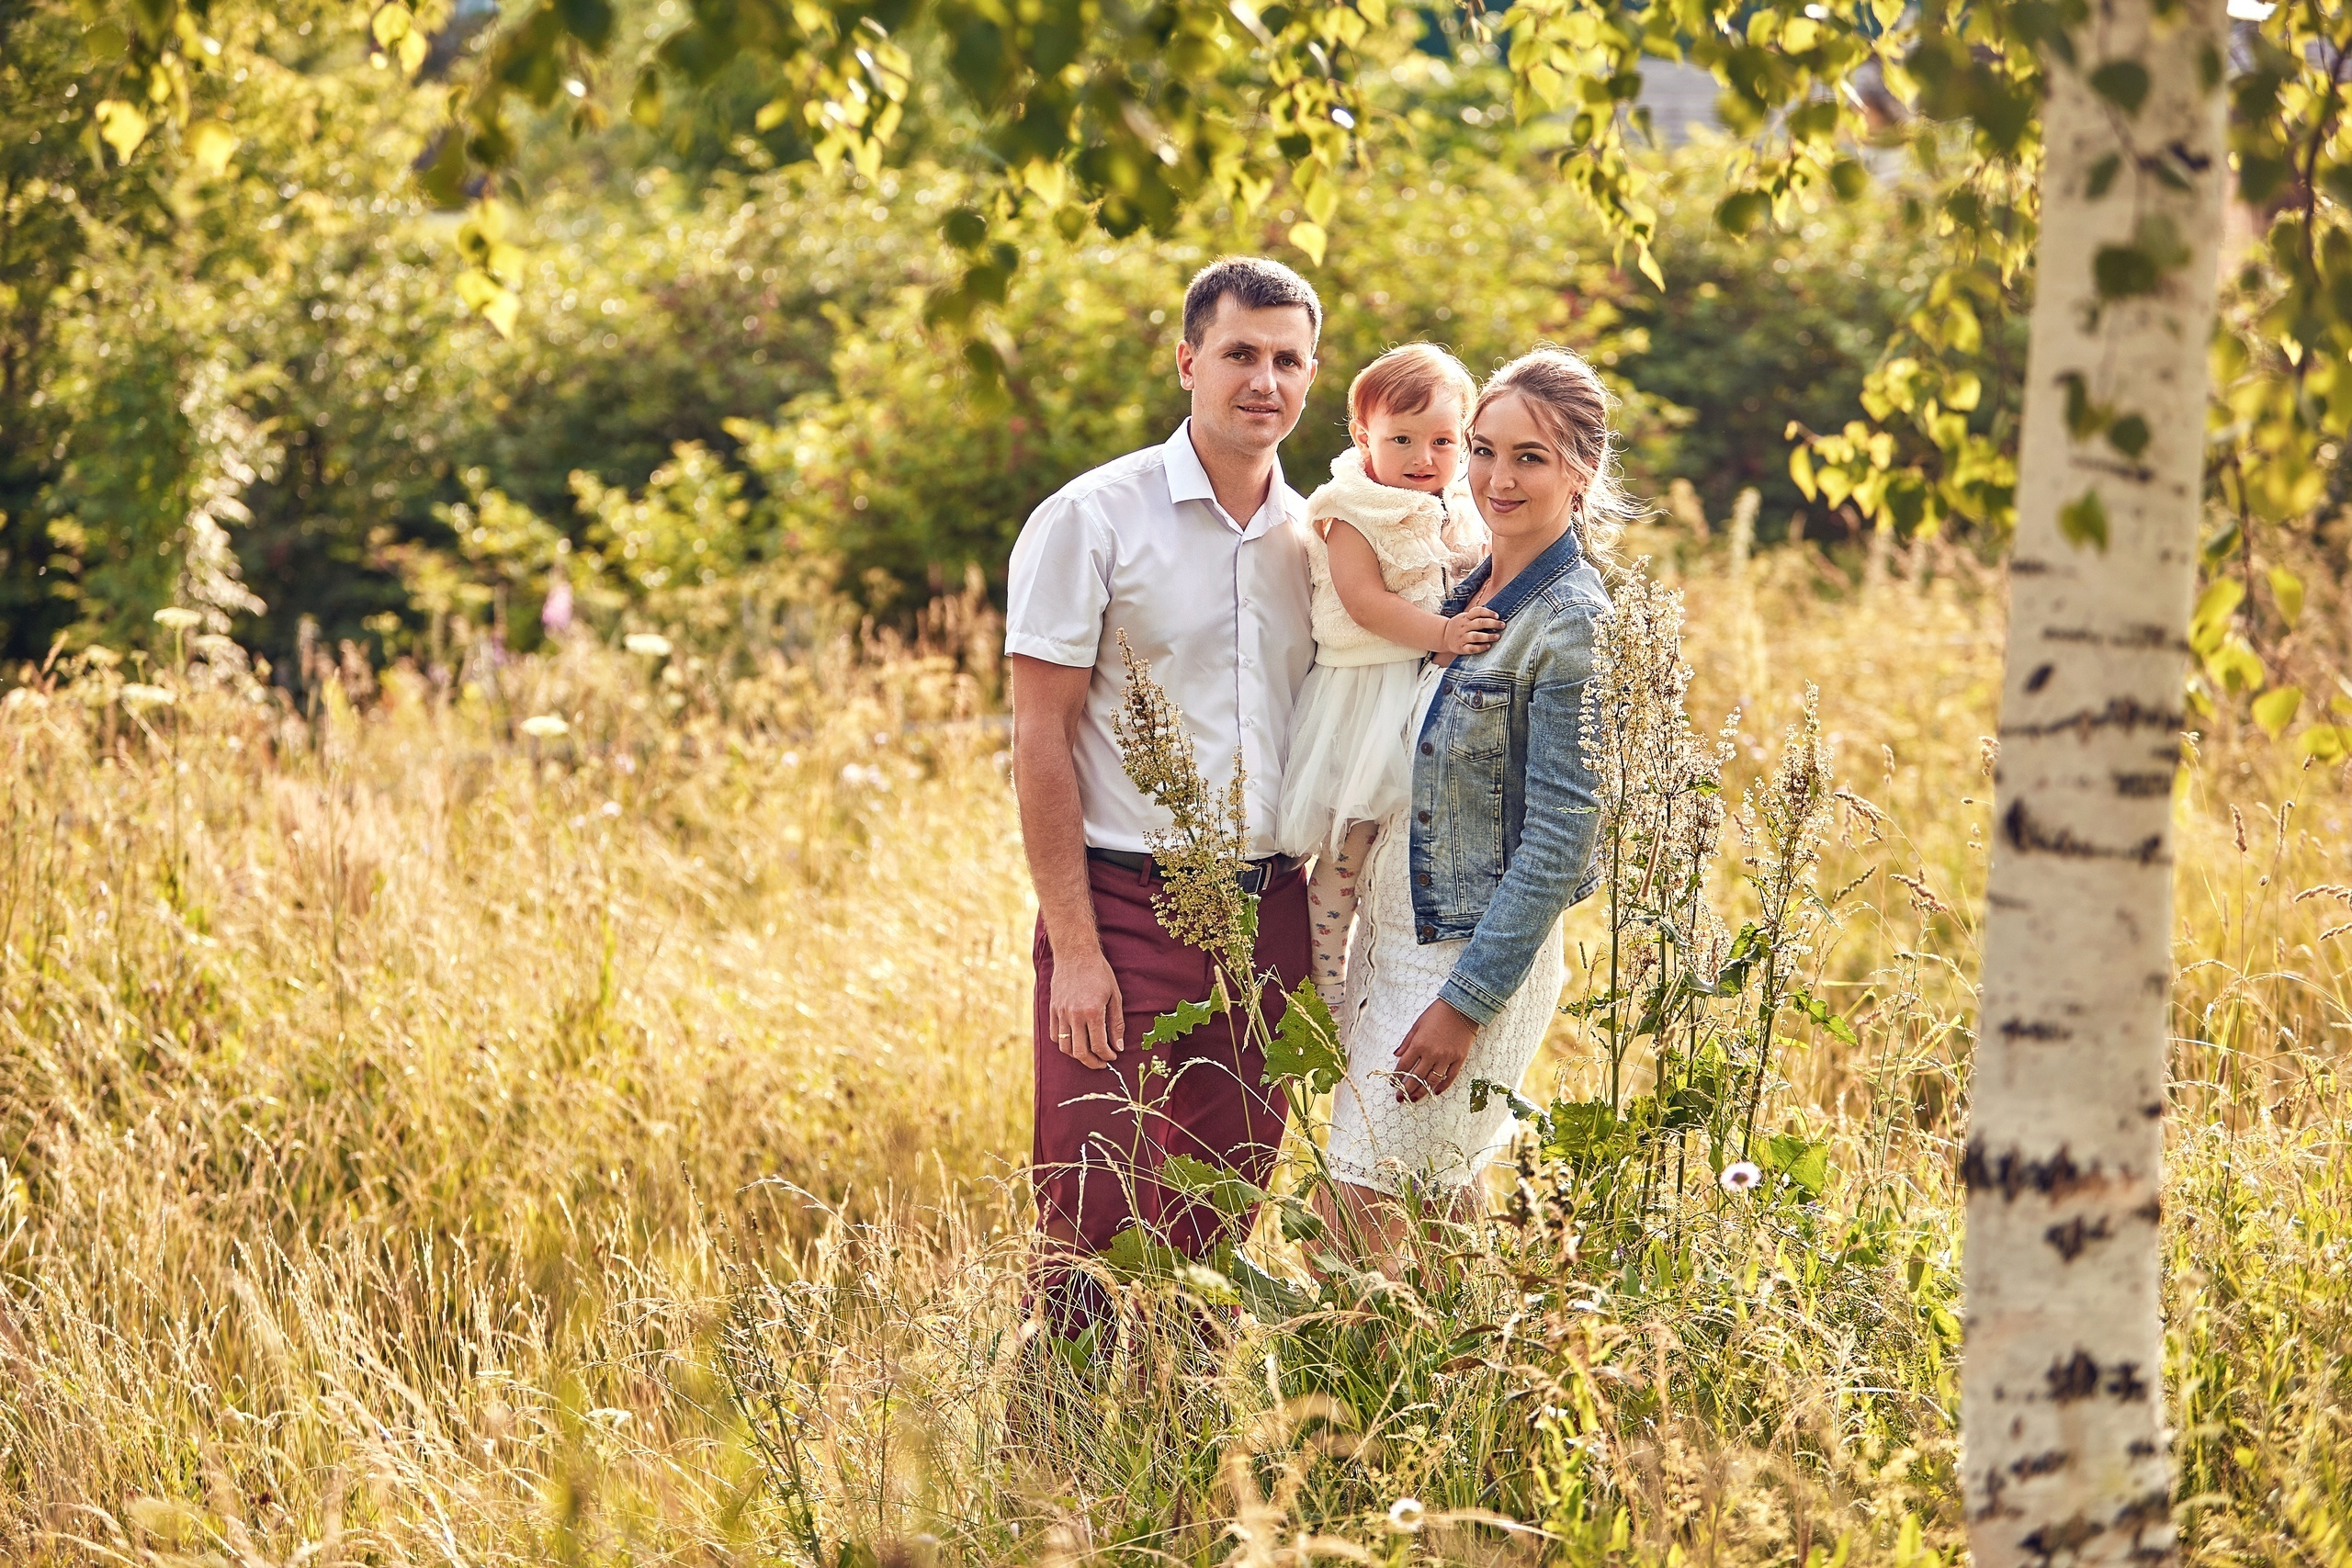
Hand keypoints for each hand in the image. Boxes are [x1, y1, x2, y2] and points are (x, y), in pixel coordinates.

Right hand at [1050, 947, 1124, 1068]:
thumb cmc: (1099, 972)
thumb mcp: (1115, 996)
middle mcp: (1074, 1015)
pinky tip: (1075, 1041)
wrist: (1075, 953)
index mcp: (1092, 1012)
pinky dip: (1064, 1043)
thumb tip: (1118, 1046)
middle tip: (1102, 1063)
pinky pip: (1054, 1034)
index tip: (1113, 1056)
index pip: (1099, 1045)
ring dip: (1077, 1055)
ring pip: (1065, 1046)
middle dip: (1093, 1062)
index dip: (1107, 1055)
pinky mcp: (1052, 1009)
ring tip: (1088, 1054)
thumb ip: (1116, 1023)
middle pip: (1080, 1052)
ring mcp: (1060, 1013)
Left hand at [1392, 997, 1476, 1101]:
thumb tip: (1396, 1055)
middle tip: (1400, 1098)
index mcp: (1419, 1044)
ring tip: (1414, 1099)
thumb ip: (1406, 1042)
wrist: (1462, 1007)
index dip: (1397, 1076)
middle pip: (1416, 1077)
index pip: (1404, 1066)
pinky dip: (1443, 1086)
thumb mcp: (1417, 1025)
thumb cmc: (1437, 1013)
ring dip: (1422, 1092)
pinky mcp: (1459, 1059)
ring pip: (1432, 1081)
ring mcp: (1447, 1057)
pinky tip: (1435, 1092)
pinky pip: (1450, 1077)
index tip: (1393, 1083)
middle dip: (1406, 1089)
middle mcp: (1432, 1053)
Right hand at [1438, 606, 1501, 656]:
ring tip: (1498, 636)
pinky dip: (1480, 647)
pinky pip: (1472, 648)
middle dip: (1493, 624)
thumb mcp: (1465, 617)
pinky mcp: (1461, 648)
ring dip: (1488, 636)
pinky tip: (1488, 646)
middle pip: (1479, 623)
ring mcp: (1462, 637)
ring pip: (1476, 636)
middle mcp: (1464, 626)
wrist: (1443, 636)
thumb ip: (1477, 616)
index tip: (1497, 616)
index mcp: (1465, 617)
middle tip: (1503, 625)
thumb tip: (1496, 616)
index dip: (1488, 612)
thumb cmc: (1460, 626)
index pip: (1477, 611)